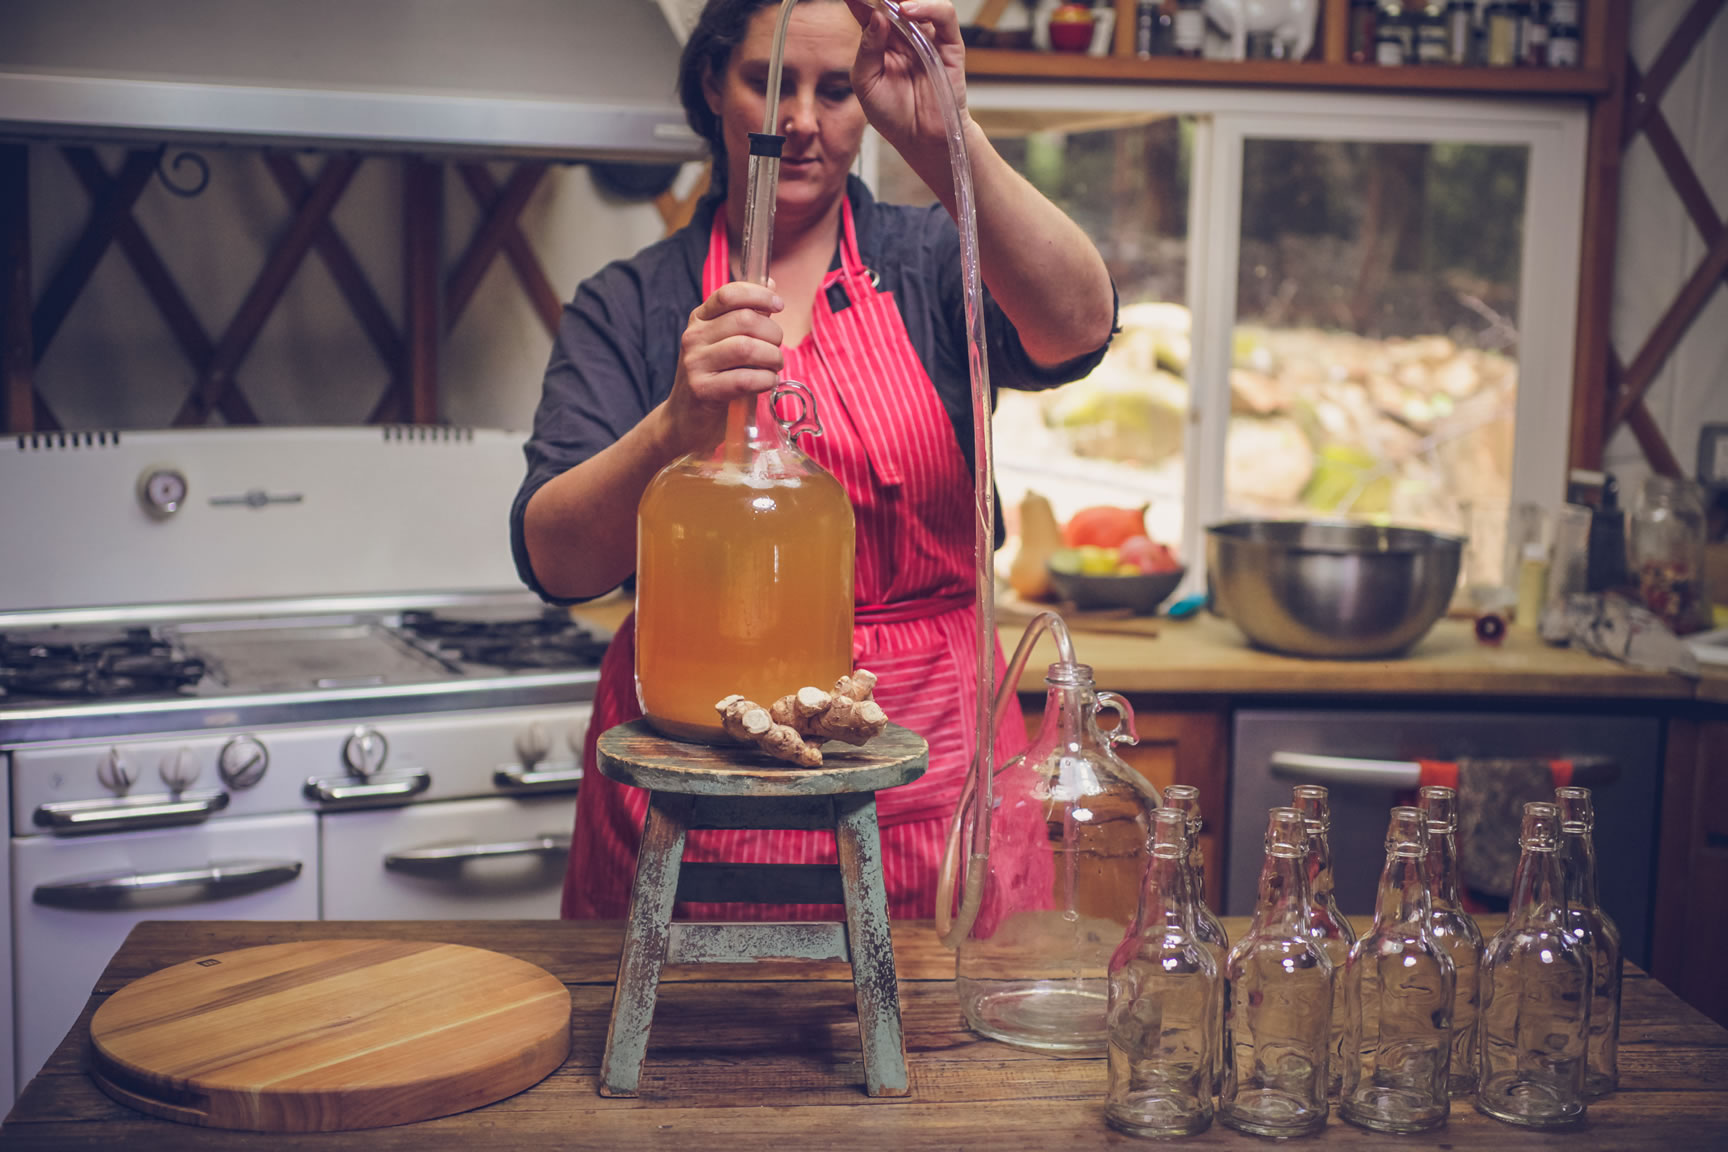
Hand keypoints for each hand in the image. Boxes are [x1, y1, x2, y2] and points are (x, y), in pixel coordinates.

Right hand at [664, 280, 783, 453]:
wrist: (686, 418)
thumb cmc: (714, 378)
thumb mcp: (726, 342)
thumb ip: (747, 316)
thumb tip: (771, 286)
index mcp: (700, 319)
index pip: (729, 294)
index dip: (759, 295)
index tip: (778, 306)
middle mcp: (694, 337)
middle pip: (745, 320)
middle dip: (773, 335)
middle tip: (777, 350)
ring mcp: (695, 363)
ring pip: (747, 348)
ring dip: (772, 358)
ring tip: (774, 367)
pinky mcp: (702, 390)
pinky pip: (744, 379)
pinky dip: (765, 380)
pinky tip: (767, 382)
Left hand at [844, 0, 968, 166]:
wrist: (920, 140)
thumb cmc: (891, 114)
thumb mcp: (866, 82)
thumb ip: (867, 49)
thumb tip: (877, 17)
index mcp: (881, 41)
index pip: (869, 9)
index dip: (859, 0)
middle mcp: (904, 34)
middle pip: (893, 1)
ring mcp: (928, 37)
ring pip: (919, 1)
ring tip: (889, 2)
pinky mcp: (949, 44)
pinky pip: (944, 15)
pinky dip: (928, 6)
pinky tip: (907, 10)